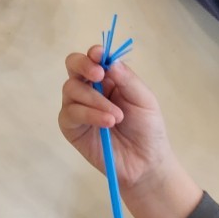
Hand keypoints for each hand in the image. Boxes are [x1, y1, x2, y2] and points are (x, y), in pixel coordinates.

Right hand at [60, 48, 203, 217]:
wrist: (146, 163)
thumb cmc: (148, 130)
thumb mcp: (145, 100)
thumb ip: (127, 80)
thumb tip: (109, 61)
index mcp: (106, 79)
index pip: (93, 58)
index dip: (93, 53)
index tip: (100, 54)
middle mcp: (88, 89)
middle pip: (73, 66)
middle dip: (82, 65)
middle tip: (98, 74)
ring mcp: (77, 107)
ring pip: (71, 89)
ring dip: (95, 100)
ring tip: (116, 117)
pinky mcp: (70, 126)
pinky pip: (70, 112)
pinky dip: (88, 114)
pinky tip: (107, 123)